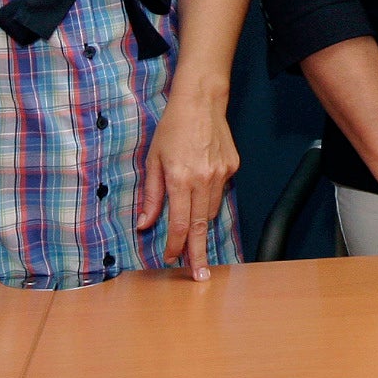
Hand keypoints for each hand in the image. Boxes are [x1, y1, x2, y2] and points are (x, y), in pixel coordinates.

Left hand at [139, 85, 239, 279]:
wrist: (201, 101)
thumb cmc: (171, 128)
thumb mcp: (152, 161)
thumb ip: (150, 195)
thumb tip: (145, 224)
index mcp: (179, 179)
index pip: (179, 223)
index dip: (176, 245)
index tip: (172, 261)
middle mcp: (203, 179)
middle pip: (200, 226)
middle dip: (198, 253)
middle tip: (200, 276)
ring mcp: (221, 174)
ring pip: (211, 211)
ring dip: (201, 226)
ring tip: (195, 240)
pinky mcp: (232, 167)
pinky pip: (219, 192)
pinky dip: (209, 199)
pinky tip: (201, 188)